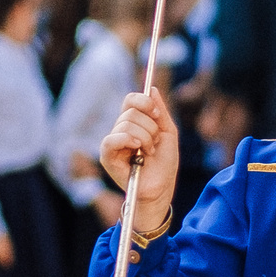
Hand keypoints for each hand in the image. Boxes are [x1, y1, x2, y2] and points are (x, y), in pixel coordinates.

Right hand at [98, 89, 177, 235]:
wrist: (161, 188)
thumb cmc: (164, 164)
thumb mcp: (168, 133)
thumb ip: (160, 111)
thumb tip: (151, 88)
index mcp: (134, 122)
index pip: (131, 100)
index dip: (144, 102)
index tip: (157, 115)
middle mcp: (120, 130)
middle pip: (131, 112)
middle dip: (150, 127)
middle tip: (154, 144)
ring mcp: (113, 142)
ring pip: (126, 124)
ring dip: (145, 138)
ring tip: (148, 153)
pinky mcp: (107, 156)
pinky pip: (112, 139)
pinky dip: (128, 141)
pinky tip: (138, 151)